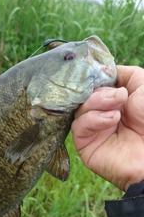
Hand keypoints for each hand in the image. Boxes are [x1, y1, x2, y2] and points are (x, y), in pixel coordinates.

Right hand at [71, 65, 143, 190]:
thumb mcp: (143, 85)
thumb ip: (125, 74)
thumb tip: (106, 71)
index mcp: (114, 102)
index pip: (93, 86)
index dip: (94, 79)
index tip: (101, 75)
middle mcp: (101, 115)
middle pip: (84, 96)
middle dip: (99, 93)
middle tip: (119, 97)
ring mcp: (93, 131)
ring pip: (79, 109)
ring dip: (97, 104)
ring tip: (117, 111)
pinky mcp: (85, 145)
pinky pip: (78, 126)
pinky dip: (93, 119)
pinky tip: (111, 120)